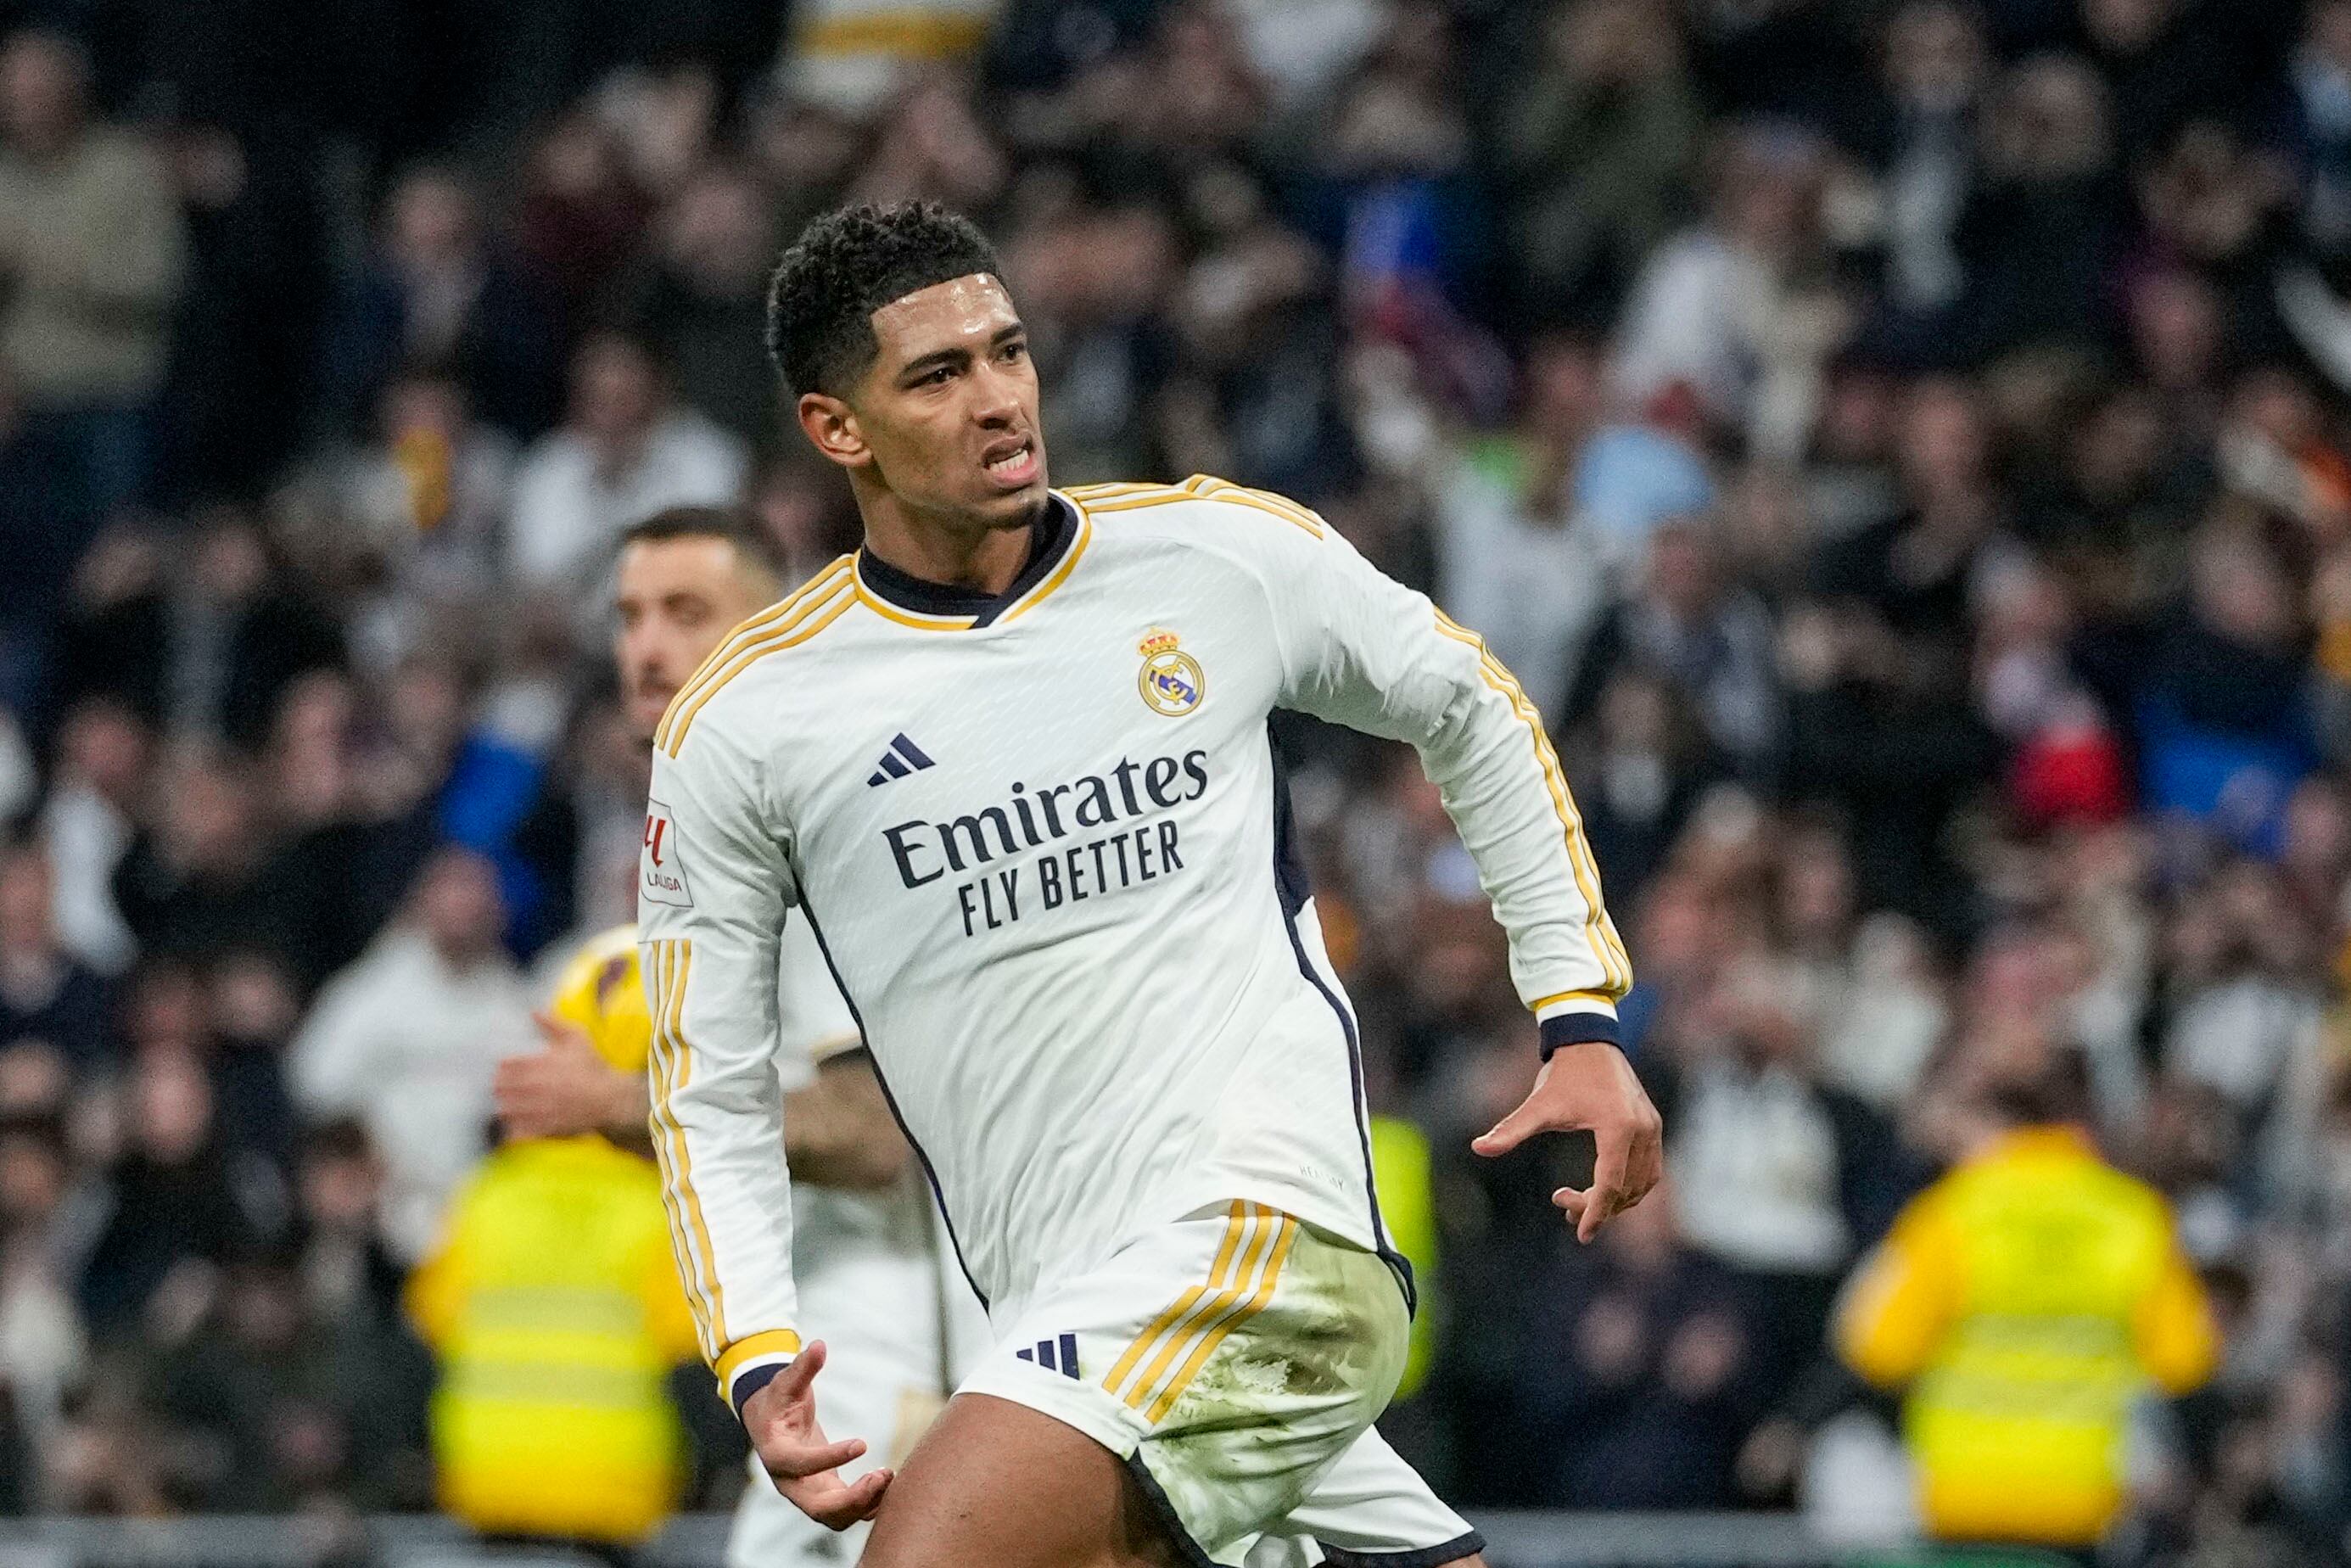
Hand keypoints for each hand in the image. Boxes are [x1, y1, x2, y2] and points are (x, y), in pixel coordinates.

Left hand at [493, 1011, 637, 1139]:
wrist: (611, 1098)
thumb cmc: (593, 1066)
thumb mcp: (577, 1037)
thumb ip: (553, 1024)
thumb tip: (533, 1011)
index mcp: (540, 1065)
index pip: (506, 1066)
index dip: (500, 1068)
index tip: (501, 1068)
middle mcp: (536, 1087)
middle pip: (501, 1088)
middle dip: (497, 1087)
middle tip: (498, 1086)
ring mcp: (539, 1109)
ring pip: (506, 1110)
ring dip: (502, 1106)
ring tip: (504, 1104)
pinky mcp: (545, 1127)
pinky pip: (519, 1130)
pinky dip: (512, 1126)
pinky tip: (514, 1122)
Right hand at [742, 1341, 891, 1528]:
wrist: (770, 1423)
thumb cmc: (778, 1400)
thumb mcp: (786, 1382)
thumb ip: (802, 1367)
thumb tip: (818, 1345)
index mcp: (776, 1455)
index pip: (801, 1464)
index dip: (830, 1458)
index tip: (862, 1443)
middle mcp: (790, 1483)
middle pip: (818, 1509)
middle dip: (851, 1499)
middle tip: (882, 1475)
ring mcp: (807, 1493)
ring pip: (834, 1517)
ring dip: (864, 1504)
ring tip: (889, 1476)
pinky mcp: (824, 1494)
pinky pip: (846, 1512)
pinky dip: (868, 1505)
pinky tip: (889, 1485)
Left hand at [1472, 1042, 1663, 1241]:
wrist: (1588, 1040)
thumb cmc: (1562, 1074)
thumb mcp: (1537, 1106)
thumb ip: (1510, 1130)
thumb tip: (1478, 1147)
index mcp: (1617, 1128)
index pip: (1610, 1184)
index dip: (1594, 1213)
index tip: (1581, 1235)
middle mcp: (1642, 1130)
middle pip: (1626, 1188)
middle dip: (1597, 1206)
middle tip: (1562, 1204)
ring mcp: (1652, 1128)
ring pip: (1642, 1183)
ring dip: (1616, 1200)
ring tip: (1581, 1202)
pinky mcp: (1653, 1125)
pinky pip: (1650, 1169)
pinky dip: (1630, 1185)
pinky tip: (1604, 1188)